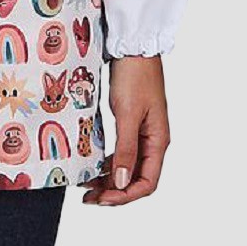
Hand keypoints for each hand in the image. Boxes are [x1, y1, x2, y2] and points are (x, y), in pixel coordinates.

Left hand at [81, 55, 170, 206]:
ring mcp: (143, 131)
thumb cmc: (135, 76)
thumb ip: (125, 149)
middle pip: (137, 178)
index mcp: (158, 141)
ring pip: (128, 166)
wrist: (133, 46)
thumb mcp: (127, 114)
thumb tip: (121, 182)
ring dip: (110, 178)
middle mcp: (153, 140)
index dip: (125, 195)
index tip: (102, 199)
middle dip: (115, 191)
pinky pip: (122, 151)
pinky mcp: (132, 122)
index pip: (147, 183)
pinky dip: (109, 161)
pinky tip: (94, 165)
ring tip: (87, 185)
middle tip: (89, 197)